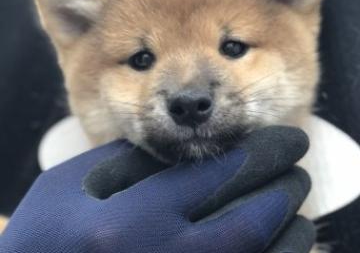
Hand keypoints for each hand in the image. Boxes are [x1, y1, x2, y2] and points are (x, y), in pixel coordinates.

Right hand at [1, 126, 314, 252]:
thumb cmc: (48, 232)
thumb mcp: (81, 183)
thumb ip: (140, 163)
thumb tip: (194, 149)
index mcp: (130, 219)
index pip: (219, 175)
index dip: (262, 153)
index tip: (286, 139)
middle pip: (250, 219)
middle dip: (283, 188)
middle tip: (297, 167)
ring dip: (289, 227)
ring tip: (297, 202)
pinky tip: (288, 242)